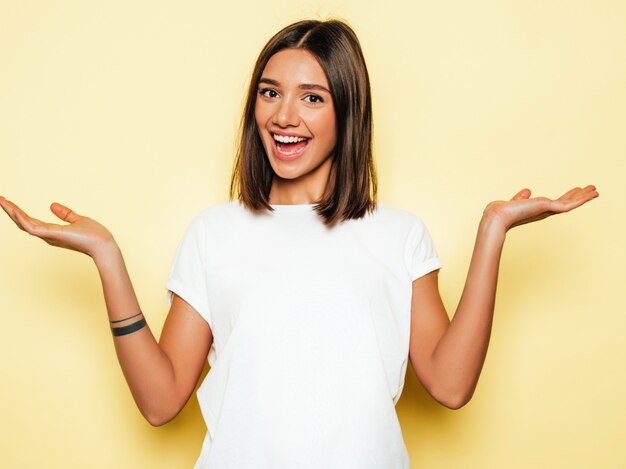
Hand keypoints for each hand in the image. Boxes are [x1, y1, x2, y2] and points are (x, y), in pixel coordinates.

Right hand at [0, 196, 115, 258]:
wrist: (104, 244)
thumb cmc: (95, 235)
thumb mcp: (78, 220)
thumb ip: (65, 214)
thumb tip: (52, 205)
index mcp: (52, 232)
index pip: (31, 221)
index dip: (19, 213)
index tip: (8, 202)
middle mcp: (48, 235)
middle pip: (23, 223)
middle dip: (10, 211)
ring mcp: (49, 236)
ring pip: (24, 224)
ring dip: (12, 212)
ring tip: (1, 200)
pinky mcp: (53, 235)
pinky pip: (32, 228)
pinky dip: (22, 219)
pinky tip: (14, 210)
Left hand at [483, 185, 598, 232]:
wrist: (498, 216)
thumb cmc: (501, 211)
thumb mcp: (514, 201)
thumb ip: (521, 197)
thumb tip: (527, 191)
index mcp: (537, 209)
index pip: (556, 203)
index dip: (567, 197)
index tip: (576, 190)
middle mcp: (544, 211)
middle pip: (566, 203)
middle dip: (579, 196)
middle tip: (592, 190)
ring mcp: (547, 210)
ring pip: (571, 203)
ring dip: (584, 197)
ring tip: (596, 190)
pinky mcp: (549, 208)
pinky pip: (569, 204)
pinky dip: (581, 199)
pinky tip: (591, 194)